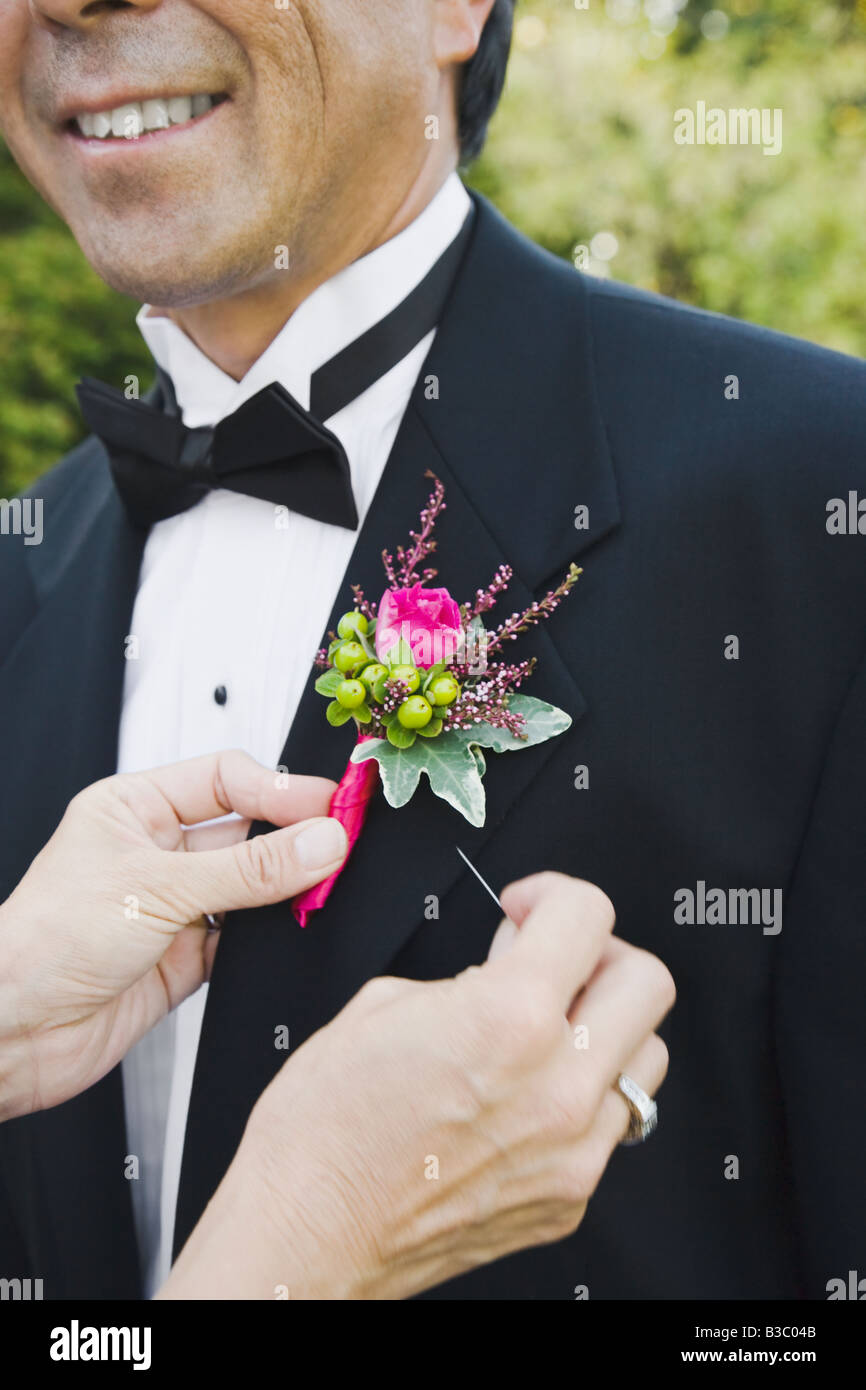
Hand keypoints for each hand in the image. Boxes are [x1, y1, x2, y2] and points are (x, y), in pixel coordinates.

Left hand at [0, 751, 346, 1119]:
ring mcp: (171, 906)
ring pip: (250, 887)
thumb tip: (318, 842)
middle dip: (292, 839)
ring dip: (284, 891)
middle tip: (340, 844)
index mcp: (134, 808)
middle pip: (245, 832)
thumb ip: (248, 870)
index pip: (225, 779)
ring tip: (320, 889)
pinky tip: (287, 933)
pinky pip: (245, 939)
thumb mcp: (157, 887)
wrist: (13, 1033)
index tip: (329, 804)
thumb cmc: (42, 943)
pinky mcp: (184, 958)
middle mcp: (155, 853)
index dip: (280, 789)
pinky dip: (270, 939)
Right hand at [162, 871, 673, 1299]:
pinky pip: (611, 1125)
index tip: (530, 909)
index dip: (553, 895)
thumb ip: (468, 975)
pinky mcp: (570, 1197)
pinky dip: (581, 1097)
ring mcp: (573, 1149)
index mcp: (508, 1017)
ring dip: (606, 1029)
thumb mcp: (382, 1004)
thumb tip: (510, 965)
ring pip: (646, 1057)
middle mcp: (558, 1084)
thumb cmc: (324, 1128)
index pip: (589, 915)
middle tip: (554, 963)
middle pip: (648, 982)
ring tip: (547, 1034)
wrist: (307, 1232)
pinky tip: (525, 1095)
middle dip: (600, 955)